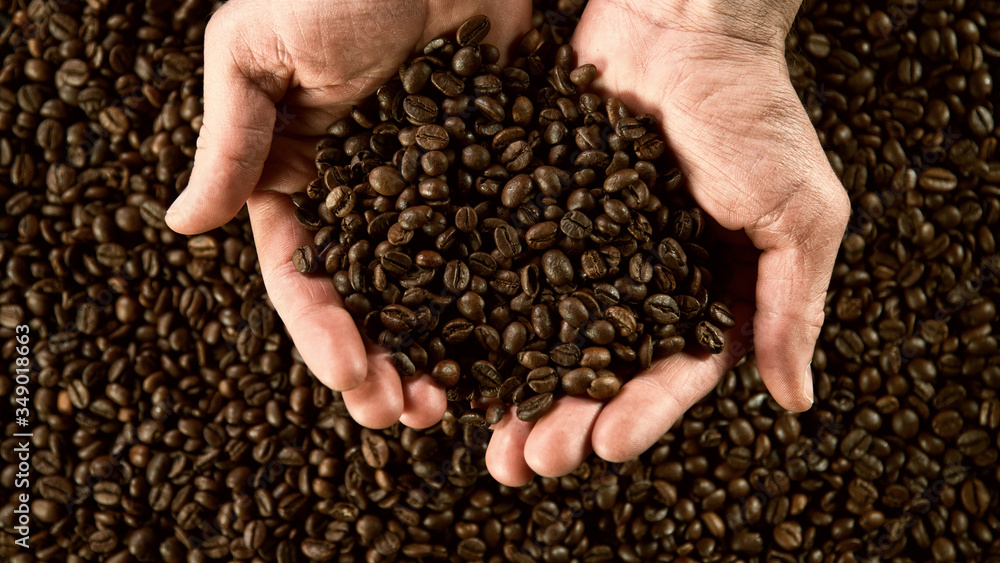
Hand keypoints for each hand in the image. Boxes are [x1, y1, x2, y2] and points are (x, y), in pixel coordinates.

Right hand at [165, 0, 531, 429]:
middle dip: (378, 366)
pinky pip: (491, 254)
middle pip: (367, 304)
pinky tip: (511, 349)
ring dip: (434, 355)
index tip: (351, 375)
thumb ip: (230, 141)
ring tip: (448, 405)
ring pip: (429, 296)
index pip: (303, 275)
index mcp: (300, 179)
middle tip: (404, 415)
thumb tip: (181, 225)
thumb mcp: (255, 51)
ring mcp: (430, 197)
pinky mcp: (489, 182)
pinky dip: (497, 307)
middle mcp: (365, 202)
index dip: (321, 331)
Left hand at [486, 0, 850, 484]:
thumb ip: (791, 305)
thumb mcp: (797, 212)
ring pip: (543, 337)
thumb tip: (797, 401)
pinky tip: (453, 360)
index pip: (674, 371)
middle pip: (597, 370)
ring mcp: (583, 250)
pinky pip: (505, 275)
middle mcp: (637, 282)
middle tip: (527, 464)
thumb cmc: (751, 111)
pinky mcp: (537, 214)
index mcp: (702, 291)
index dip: (642, 413)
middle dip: (564, 421)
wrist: (681, 22)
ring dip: (516, 393)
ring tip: (486, 441)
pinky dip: (481, 320)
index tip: (606, 445)